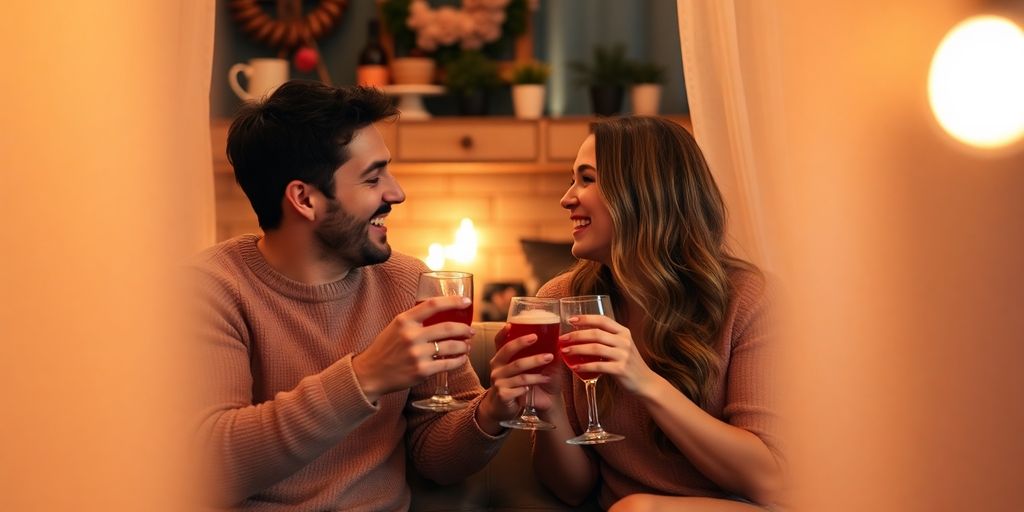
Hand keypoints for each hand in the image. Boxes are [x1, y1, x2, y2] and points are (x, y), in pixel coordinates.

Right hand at [352, 296, 473, 402]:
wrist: (370, 374)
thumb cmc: (385, 349)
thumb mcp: (395, 327)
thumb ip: (415, 320)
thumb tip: (440, 312)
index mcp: (404, 320)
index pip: (432, 305)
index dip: (453, 301)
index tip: (466, 301)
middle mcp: (411, 336)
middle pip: (447, 328)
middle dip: (464, 329)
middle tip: (471, 330)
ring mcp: (417, 354)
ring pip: (451, 347)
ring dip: (464, 346)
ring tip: (467, 345)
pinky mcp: (422, 371)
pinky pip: (448, 364)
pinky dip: (459, 360)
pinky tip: (462, 358)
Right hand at [476, 325, 554, 432]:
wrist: (509, 410)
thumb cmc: (519, 385)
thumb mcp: (524, 369)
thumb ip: (534, 355)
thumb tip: (557, 342)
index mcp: (501, 358)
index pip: (498, 342)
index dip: (503, 333)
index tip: (510, 324)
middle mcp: (497, 367)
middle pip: (508, 352)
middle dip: (523, 344)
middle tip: (536, 338)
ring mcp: (498, 382)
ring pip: (519, 373)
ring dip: (536, 372)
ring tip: (549, 372)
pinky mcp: (503, 395)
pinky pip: (519, 388)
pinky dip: (530, 387)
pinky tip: (537, 385)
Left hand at [559, 314, 657, 394]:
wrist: (645, 383)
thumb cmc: (629, 364)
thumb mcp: (622, 346)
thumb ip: (608, 339)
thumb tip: (580, 335)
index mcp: (624, 332)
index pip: (603, 320)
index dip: (586, 318)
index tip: (571, 319)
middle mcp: (624, 341)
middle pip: (596, 333)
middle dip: (576, 335)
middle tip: (562, 338)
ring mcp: (623, 355)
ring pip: (595, 348)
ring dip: (577, 349)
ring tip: (565, 351)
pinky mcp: (620, 369)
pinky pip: (598, 366)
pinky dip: (584, 366)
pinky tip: (575, 367)